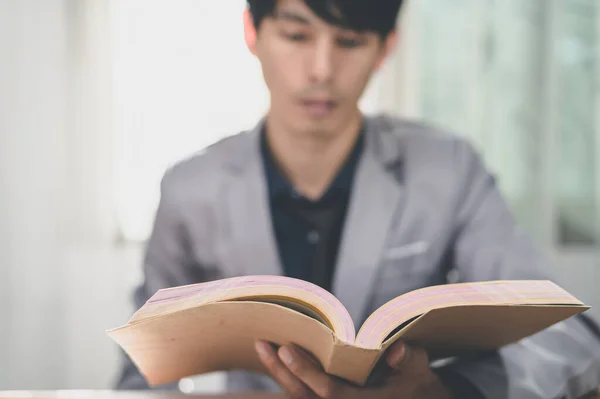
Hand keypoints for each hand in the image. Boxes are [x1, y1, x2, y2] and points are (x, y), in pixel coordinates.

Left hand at [255, 340, 452, 398]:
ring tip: (263, 347)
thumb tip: (395, 350)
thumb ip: (409, 360)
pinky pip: (304, 395)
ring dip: (280, 375)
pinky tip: (277, 358)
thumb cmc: (418, 384)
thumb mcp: (420, 370)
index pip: (329, 392)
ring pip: (300, 398)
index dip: (306, 371)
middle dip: (282, 371)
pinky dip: (289, 378)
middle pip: (305, 397)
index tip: (286, 349)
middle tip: (263, 343)